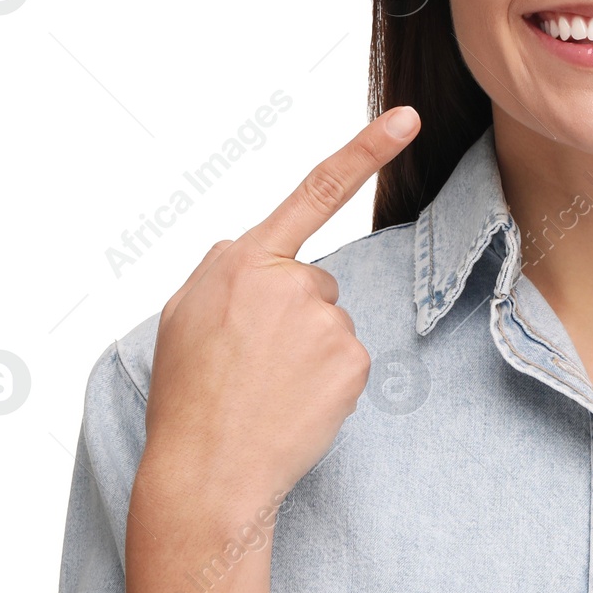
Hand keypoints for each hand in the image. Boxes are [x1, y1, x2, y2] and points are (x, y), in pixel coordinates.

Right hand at [138, 105, 420, 513]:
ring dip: (306, 354)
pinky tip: (292, 405)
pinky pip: (347, 361)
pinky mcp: (351, 360)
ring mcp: (325, 321)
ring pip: (330, 325)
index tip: (408, 118)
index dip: (365, 150)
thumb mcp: (184, 314)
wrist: (207, 473)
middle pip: (313, 284)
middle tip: (249, 364)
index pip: (313, 192)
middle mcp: (289, 280)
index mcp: (242, 261)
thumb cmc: (189, 396)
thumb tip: (264, 259)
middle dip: (290, 319)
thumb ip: (227, 272)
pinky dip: (326, 384)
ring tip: (264, 389)